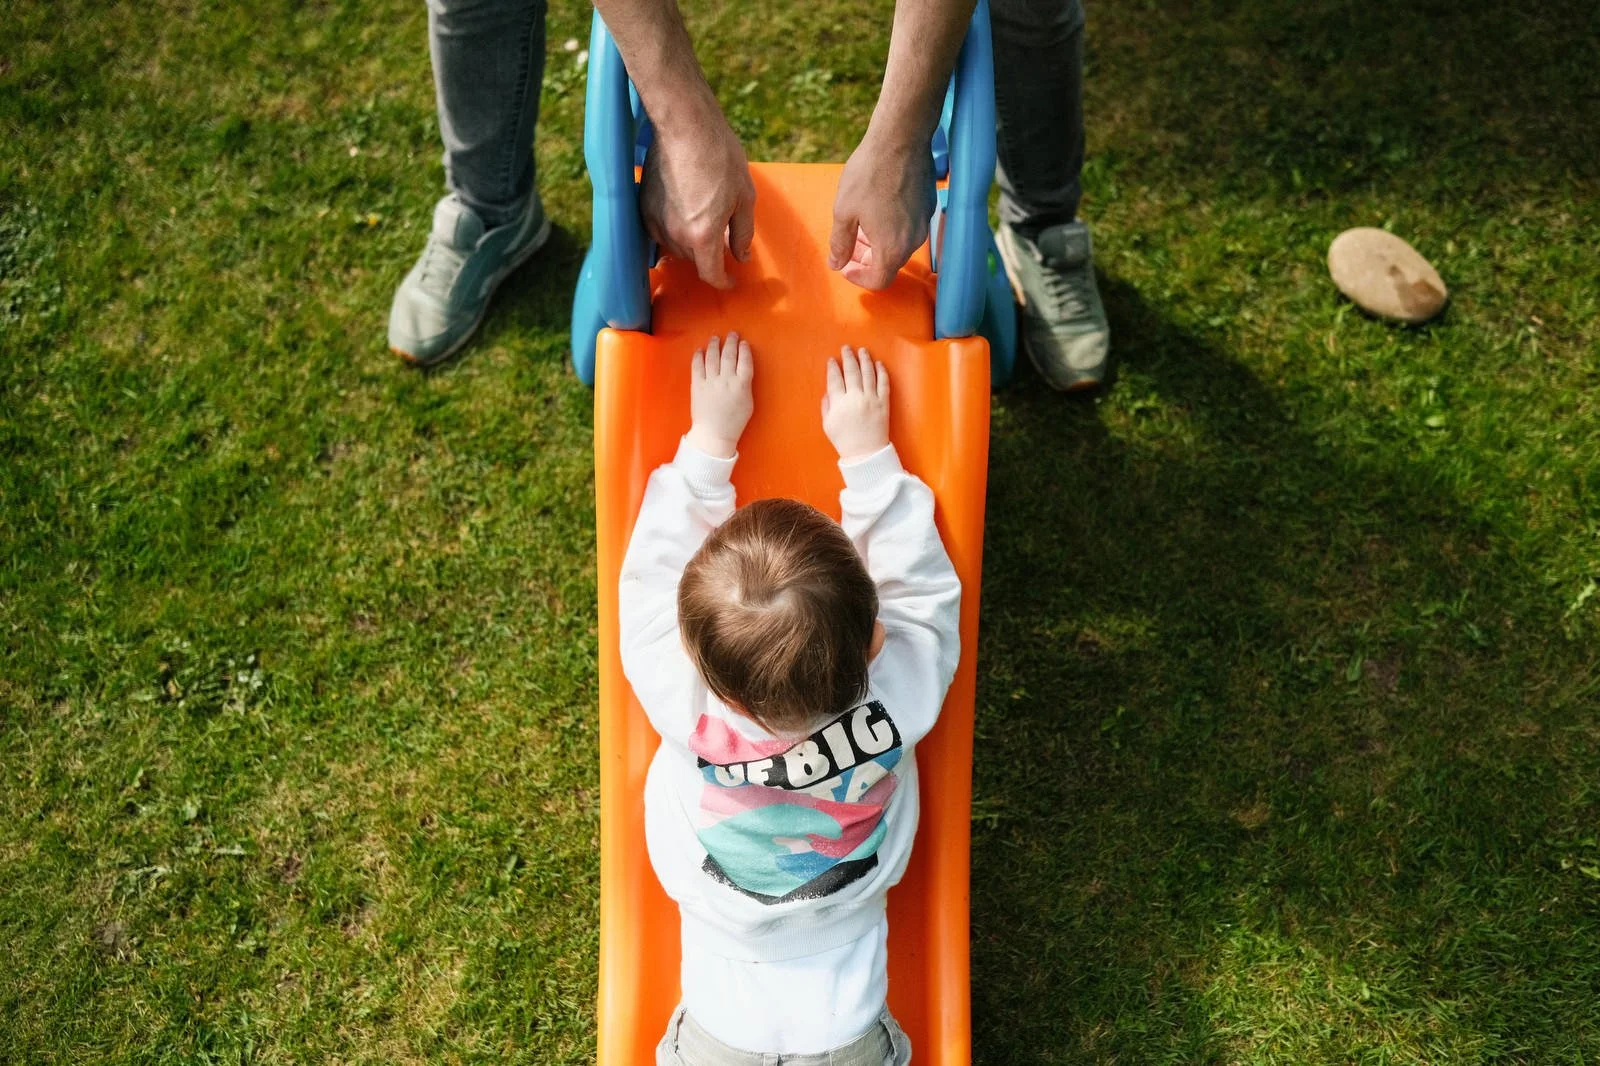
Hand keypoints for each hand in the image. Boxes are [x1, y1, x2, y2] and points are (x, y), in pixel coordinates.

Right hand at [641, 116, 756, 289]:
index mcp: (703, 235)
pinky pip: (659, 232)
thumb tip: (741, 256)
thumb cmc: (720, 155)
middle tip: (723, 237)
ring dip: (690, 243)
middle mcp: (675, 234)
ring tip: (703, 218)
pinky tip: (685, 210)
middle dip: (709, 256)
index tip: (731, 280)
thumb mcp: (744, 196)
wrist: (685, 124)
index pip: (710, 274)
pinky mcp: (643, 207)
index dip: (723, 282)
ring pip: (675, 248)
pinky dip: (673, 230)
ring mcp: (655, 221)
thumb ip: (743, 233)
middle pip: (693, 261)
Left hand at [686, 331, 753, 457]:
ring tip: (716, 338)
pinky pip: (697, 366)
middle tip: (732, 334)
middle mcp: (726, 380)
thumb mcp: (748, 403)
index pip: (745, 361)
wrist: (714, 434)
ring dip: (714, 345)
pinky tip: (700, 350)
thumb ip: (745, 385)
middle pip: (729, 355)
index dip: (744, 350)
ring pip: (713, 357)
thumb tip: (742, 371)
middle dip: (731, 342)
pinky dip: (699, 356)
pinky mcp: (697, 385)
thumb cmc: (734, 421)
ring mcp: (710, 382)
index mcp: (741, 385)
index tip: (744, 343)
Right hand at [822, 346, 889, 460]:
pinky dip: (881, 371)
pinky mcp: (884, 403)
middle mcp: (855, 397)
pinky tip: (878, 364)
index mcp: (839, 403)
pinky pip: (883, 383)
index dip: (833, 368)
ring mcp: (871, 399)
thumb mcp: (828, 425)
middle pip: (851, 372)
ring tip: (862, 351)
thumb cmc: (844, 441)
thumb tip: (828, 391)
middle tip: (846, 348)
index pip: (834, 379)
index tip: (832, 360)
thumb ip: (826, 406)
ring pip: (868, 373)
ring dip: (864, 359)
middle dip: (848, 357)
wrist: (866, 453)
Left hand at [827, 131, 934, 290]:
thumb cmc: (869, 174)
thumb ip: (840, 243)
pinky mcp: (928, 207)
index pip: (879, 281)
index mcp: (891, 248)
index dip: (859, 279)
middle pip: (890, 264)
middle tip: (849, 243)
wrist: (901, 139)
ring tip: (860, 224)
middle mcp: (913, 241)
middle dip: (867, 259)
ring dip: (879, 243)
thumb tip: (836, 264)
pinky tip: (877, 207)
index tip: (846, 267)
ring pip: (900, 245)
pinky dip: (891, 228)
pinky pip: (909, 228)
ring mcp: (924, 223)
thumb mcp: (844, 211)